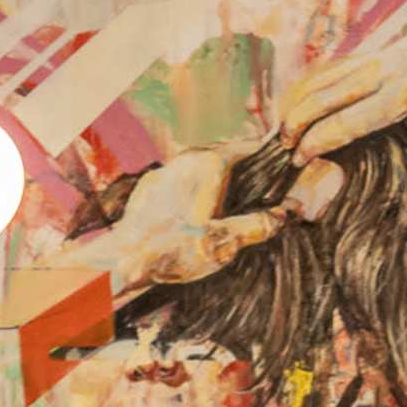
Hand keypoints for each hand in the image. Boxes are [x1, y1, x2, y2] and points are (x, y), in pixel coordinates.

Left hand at [100, 146, 289, 291]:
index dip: (271, 158)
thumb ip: (257, 226)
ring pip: (202, 165)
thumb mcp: (225, 242)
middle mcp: (187, 157)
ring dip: (220, 179)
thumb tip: (283, 215)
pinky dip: (196, 188)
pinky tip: (199, 212)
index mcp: (210, 163)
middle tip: (264, 190)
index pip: (251, 147)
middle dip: (247, 170)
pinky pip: (182, 178)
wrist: (121, 259)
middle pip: (227, 154)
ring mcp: (166, 169)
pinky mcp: (150, 185)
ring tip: (234, 202)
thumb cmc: (175, 250)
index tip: (285, 170)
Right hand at [273, 4, 406, 169]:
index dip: (317, 142)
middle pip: (322, 97)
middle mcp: (381, 74)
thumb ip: (399, 144)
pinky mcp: (363, 54)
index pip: (347, 122)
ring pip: (318, 80)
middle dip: (295, 123)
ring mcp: (370, 59)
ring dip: (294, 105)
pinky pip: (324, 72)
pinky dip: (304, 92)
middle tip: (282, 148)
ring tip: (281, 131)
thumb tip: (355, 162)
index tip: (299, 158)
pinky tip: (294, 111)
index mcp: (403, 96)